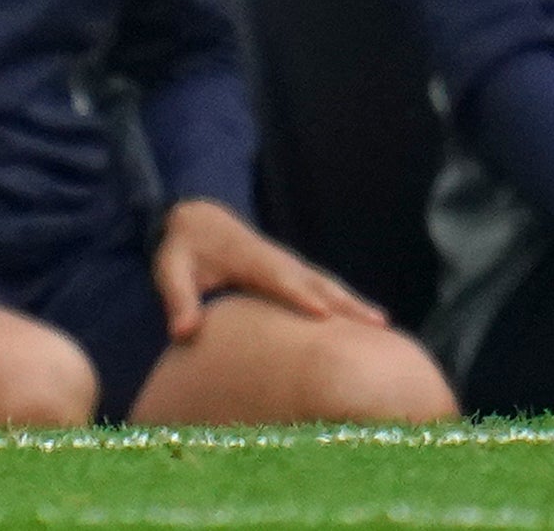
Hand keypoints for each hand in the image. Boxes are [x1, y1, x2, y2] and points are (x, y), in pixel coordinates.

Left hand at [151, 197, 380, 343]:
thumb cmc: (184, 251)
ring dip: (353, 304)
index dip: (299, 294)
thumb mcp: (170, 271)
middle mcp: (277, 261)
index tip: (323, 313)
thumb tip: (184, 333)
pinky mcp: (296, 275)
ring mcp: (290, 266)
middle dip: (342, 302)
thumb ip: (178, 300)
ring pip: (327, 285)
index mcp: (249, 258)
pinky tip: (371, 325)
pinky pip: (325, 289)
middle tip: (374, 325)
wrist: (199, 220)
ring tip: (383, 327)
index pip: (277, 278)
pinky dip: (348, 303)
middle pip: (314, 282)